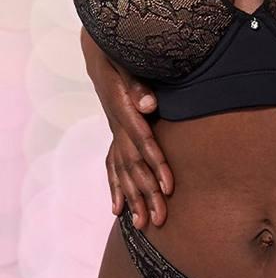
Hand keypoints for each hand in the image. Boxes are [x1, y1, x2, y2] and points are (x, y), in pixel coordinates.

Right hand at [81, 29, 172, 227]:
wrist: (103, 51)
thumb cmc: (123, 55)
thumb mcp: (129, 64)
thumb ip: (139, 85)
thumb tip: (148, 105)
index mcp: (123, 109)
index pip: (142, 142)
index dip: (156, 164)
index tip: (169, 186)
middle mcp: (117, 126)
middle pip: (133, 166)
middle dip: (148, 193)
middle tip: (162, 219)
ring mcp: (114, 133)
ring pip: (123, 171)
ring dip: (135, 199)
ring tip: (145, 225)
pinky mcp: (115, 135)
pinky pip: (113, 167)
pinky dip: (116, 188)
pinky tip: (118, 211)